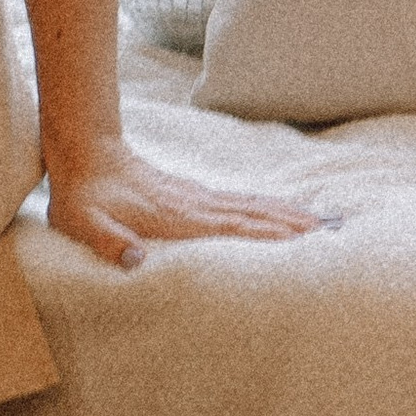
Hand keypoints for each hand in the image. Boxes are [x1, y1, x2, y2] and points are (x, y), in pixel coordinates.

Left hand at [45, 136, 333, 270]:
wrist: (83, 154)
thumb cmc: (82, 198)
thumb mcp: (84, 226)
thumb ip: (108, 243)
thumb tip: (137, 262)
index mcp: (176, 218)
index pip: (232, 228)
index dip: (268, 236)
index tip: (305, 241)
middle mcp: (194, 205)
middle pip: (252, 215)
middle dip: (292, 225)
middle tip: (334, 231)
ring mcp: (195, 198)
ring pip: (248, 206)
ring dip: (284, 214)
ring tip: (320, 220)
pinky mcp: (190, 195)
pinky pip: (236, 202)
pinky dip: (262, 207)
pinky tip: (273, 211)